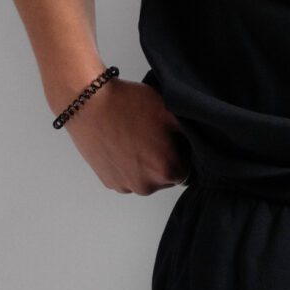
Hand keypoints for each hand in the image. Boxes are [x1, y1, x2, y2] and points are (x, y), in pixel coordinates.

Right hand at [61, 77, 192, 193]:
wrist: (88, 103)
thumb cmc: (129, 104)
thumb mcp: (170, 111)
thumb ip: (190, 133)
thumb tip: (201, 143)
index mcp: (167, 171)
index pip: (186, 169)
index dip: (180, 152)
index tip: (169, 137)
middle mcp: (147, 186)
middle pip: (166, 177)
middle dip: (162, 159)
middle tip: (150, 135)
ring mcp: (126, 186)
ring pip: (145, 178)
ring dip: (144, 164)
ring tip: (134, 138)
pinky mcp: (109, 182)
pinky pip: (126, 178)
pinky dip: (127, 166)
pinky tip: (121, 145)